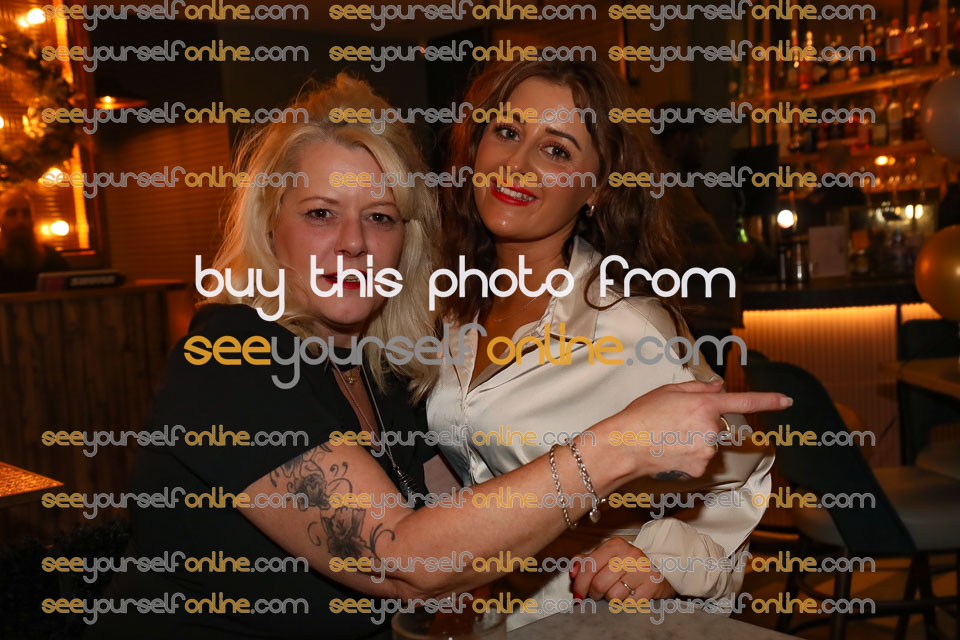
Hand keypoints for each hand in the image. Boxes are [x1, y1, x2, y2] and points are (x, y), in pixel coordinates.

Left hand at [570, 538, 675, 601]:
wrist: (657, 572)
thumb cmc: (627, 567)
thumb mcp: (606, 559)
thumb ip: (586, 562)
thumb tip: (572, 571)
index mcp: (615, 545)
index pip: (589, 566)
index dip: (579, 584)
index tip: (577, 594)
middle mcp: (630, 554)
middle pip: (599, 583)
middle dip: (594, 594)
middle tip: (597, 594)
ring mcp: (643, 569)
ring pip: (613, 596)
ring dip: (610, 599)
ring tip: (616, 592)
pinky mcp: (653, 585)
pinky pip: (628, 604)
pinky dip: (625, 605)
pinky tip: (628, 596)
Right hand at [607, 380, 789, 479]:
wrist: (625, 445)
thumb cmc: (642, 415)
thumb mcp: (668, 391)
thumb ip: (699, 388)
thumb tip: (718, 388)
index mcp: (705, 405)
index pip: (745, 402)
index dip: (769, 400)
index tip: (787, 400)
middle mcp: (710, 429)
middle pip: (718, 424)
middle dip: (703, 423)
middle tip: (675, 422)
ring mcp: (707, 451)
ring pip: (709, 443)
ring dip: (695, 440)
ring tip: (668, 437)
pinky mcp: (699, 469)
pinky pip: (700, 459)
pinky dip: (688, 456)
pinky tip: (670, 451)